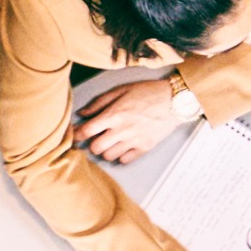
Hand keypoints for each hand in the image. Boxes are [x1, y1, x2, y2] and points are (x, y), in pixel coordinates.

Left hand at [75, 73, 190, 161]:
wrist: (174, 101)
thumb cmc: (147, 92)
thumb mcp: (121, 90)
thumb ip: (100, 102)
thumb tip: (83, 113)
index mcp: (114, 114)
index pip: (88, 130)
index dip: (78, 134)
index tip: (76, 135)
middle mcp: (122, 130)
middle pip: (96, 147)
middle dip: (92, 144)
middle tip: (95, 139)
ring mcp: (134, 141)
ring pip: (109, 156)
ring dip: (106, 151)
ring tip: (109, 143)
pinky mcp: (144, 148)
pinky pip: (125, 160)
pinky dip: (120, 156)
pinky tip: (122, 147)